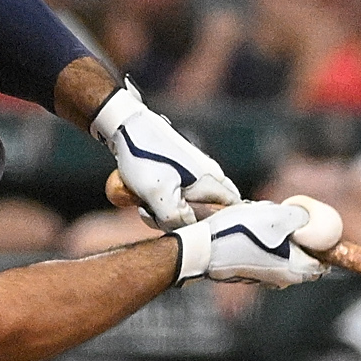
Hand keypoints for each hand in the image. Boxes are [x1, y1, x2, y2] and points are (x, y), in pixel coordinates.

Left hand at [93, 82, 238, 229]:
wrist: (126, 127)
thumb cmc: (145, 159)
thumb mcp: (158, 195)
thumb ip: (177, 219)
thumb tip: (189, 231)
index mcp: (211, 181)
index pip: (234, 209)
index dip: (222, 225)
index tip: (198, 233)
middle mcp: (208, 176)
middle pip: (207, 212)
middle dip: (183, 223)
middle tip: (159, 219)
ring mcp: (193, 172)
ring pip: (186, 206)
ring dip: (164, 212)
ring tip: (143, 204)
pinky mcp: (177, 170)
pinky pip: (174, 196)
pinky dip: (158, 201)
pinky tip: (141, 197)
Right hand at [173, 196, 342, 286]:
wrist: (202, 249)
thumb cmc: (238, 234)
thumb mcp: (276, 217)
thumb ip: (302, 220)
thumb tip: (312, 223)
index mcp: (297, 269)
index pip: (324, 260)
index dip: (320, 241)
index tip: (306, 225)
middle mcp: (284, 279)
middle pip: (303, 256)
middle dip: (295, 236)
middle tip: (277, 219)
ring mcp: (266, 279)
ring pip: (283, 254)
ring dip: (276, 237)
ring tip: (257, 223)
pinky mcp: (250, 275)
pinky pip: (266, 256)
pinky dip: (262, 243)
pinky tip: (246, 231)